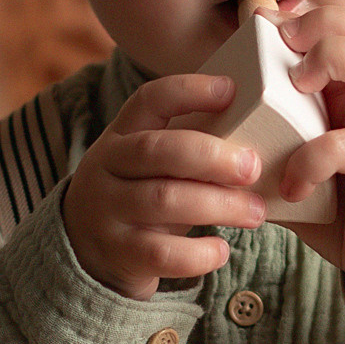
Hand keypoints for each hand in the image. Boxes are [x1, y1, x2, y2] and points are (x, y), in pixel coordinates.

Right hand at [63, 73, 262, 300]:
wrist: (87, 253)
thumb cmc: (139, 198)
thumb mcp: (148, 166)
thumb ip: (186, 150)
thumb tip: (257, 137)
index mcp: (120, 136)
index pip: (149, 100)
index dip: (189, 91)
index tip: (230, 90)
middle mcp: (107, 168)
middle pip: (158, 151)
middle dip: (212, 156)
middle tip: (253, 167)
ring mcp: (108, 212)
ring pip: (164, 200)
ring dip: (219, 205)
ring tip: (255, 212)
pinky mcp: (119, 254)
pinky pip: (163, 253)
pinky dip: (199, 253)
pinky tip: (221, 250)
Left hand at [274, 4, 344, 328]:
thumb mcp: (304, 168)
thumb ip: (272, 147)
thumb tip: (212, 143)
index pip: (343, 29)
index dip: (304, 15)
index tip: (262, 20)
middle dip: (317, 23)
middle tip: (279, 40)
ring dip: (328, 59)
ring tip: (294, 84)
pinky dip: (311, 158)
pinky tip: (292, 185)